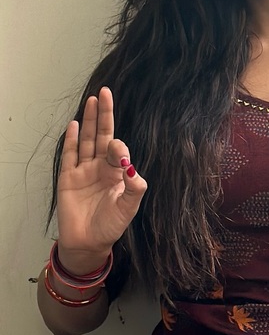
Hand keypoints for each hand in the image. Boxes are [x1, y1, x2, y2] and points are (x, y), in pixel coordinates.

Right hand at [55, 87, 146, 271]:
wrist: (89, 242)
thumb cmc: (112, 224)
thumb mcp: (130, 206)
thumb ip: (134, 187)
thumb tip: (132, 167)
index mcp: (118, 171)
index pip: (118, 149)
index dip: (118, 146)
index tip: (118, 153)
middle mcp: (101, 166)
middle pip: (103, 134)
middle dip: (104, 114)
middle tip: (105, 92)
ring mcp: (83, 170)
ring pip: (86, 140)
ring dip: (89, 120)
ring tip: (92, 100)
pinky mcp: (68, 178)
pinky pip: (69, 155)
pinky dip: (71, 140)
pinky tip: (75, 125)